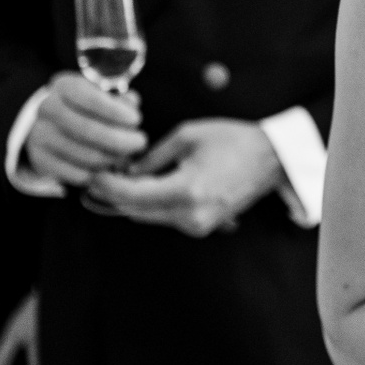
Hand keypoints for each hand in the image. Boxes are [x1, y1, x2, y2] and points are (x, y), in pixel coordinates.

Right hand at [24, 72, 145, 186]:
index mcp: (64, 86)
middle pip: (88, 129)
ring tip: (124, 156)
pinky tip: (106, 168)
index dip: (117, 112)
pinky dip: (96, 174)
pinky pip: (75, 173)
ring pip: (84, 154)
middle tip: (139, 143)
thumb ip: (119, 99)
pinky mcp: (40, 159)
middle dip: (121, 139)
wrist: (49, 124)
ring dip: (111, 158)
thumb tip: (132, 103)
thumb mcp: (101, 95)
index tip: (136, 120)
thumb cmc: (86, 107)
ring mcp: (40, 134)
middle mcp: (48, 108)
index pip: (92, 99)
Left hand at [87, 118, 280, 236]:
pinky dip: (151, 203)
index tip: (91, 175)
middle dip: (114, 195)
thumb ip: (152, 157)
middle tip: (99, 176)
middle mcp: (191, 216)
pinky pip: (165, 218)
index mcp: (187, 191)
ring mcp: (197, 226)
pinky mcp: (201, 227)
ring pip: (147, 217)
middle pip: (135, 212)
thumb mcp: (187, 136)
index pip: (131, 197)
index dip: (105, 187)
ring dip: (132, 200)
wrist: (272, 159)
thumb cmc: (233, 141)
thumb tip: (126, 171)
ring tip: (120, 178)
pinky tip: (147, 185)